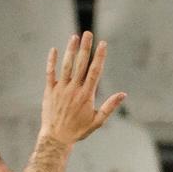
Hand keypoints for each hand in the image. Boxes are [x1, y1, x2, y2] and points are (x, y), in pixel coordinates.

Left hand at [39, 31, 124, 148]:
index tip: (103, 44)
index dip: (99, 57)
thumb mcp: (97, 121)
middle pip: (81, 64)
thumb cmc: (79, 130)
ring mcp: (60, 88)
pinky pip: (50, 72)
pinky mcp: (49, 90)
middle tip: (88, 33)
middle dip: (85, 48)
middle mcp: (73, 89)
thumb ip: (109, 106)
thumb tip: (123, 94)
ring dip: (71, 50)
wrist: (56, 137)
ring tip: (74, 37)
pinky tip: (54, 50)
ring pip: (66, 65)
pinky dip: (51, 61)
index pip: (94, 72)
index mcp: (86, 95)